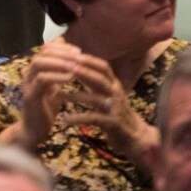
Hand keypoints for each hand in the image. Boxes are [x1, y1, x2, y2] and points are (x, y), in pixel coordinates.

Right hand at [9, 38, 80, 149]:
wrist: (34, 130)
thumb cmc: (46, 107)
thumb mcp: (55, 85)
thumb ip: (59, 70)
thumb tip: (68, 55)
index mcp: (34, 69)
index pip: (45, 48)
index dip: (61, 47)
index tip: (78, 51)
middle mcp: (28, 73)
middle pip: (42, 53)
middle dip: (62, 52)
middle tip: (78, 56)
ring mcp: (28, 83)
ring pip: (39, 63)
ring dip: (59, 62)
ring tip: (75, 66)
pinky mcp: (30, 95)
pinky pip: (42, 80)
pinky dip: (57, 76)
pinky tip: (70, 78)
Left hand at [59, 52, 157, 166]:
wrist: (134, 136)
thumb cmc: (115, 112)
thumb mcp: (107, 94)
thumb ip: (93, 81)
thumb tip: (75, 64)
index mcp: (114, 84)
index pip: (103, 66)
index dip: (88, 60)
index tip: (71, 54)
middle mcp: (116, 93)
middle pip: (100, 79)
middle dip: (83, 72)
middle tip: (65, 68)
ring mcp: (115, 108)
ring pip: (94, 99)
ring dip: (74, 96)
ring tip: (56, 94)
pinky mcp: (113, 123)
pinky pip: (93, 119)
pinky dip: (78, 118)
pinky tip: (65, 119)